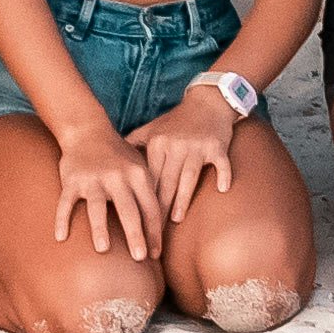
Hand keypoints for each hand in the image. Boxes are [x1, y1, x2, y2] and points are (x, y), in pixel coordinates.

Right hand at [44, 118, 171, 258]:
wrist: (88, 131)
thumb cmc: (119, 157)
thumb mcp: (140, 167)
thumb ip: (150, 192)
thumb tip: (166, 225)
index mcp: (138, 175)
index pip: (150, 208)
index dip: (155, 232)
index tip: (156, 256)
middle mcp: (117, 177)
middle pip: (128, 210)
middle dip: (135, 235)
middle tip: (140, 258)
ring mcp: (93, 179)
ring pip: (96, 207)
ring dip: (100, 228)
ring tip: (103, 249)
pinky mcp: (72, 180)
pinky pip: (66, 203)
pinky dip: (62, 219)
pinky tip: (61, 237)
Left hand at [130, 81, 246, 219]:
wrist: (208, 102)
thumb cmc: (178, 121)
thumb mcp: (152, 129)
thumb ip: (132, 144)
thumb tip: (111, 164)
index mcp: (158, 144)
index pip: (148, 178)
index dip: (142, 201)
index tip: (136, 222)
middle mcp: (175, 145)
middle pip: (166, 182)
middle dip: (158, 209)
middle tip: (152, 231)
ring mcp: (197, 146)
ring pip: (189, 176)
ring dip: (182, 198)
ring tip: (176, 218)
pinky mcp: (217, 145)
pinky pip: (220, 163)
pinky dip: (222, 174)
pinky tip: (221, 189)